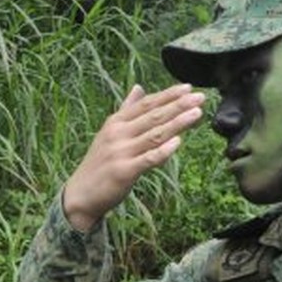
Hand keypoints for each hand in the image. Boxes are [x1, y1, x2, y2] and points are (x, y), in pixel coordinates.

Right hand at [62, 83, 204, 230]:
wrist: (81, 194)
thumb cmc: (100, 163)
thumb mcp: (110, 132)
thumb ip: (127, 110)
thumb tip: (139, 87)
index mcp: (116, 122)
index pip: (146, 104)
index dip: (168, 95)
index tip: (189, 88)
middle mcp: (118, 133)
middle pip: (153, 116)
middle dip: (178, 105)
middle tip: (200, 97)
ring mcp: (120, 152)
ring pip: (154, 134)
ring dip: (177, 123)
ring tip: (197, 114)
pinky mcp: (124, 171)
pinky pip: (148, 159)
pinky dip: (163, 150)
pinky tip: (178, 142)